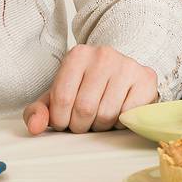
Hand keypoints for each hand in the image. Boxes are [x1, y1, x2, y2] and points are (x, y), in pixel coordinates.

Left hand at [22, 44, 158, 133]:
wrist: (119, 75)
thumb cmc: (85, 89)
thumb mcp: (58, 96)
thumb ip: (38, 111)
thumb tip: (35, 127)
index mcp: (78, 54)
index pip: (62, 99)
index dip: (61, 120)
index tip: (65, 121)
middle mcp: (104, 54)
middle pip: (85, 108)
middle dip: (81, 125)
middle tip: (84, 122)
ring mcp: (128, 65)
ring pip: (107, 115)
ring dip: (100, 127)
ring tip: (100, 118)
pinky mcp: (146, 79)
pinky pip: (128, 115)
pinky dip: (120, 124)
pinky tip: (118, 113)